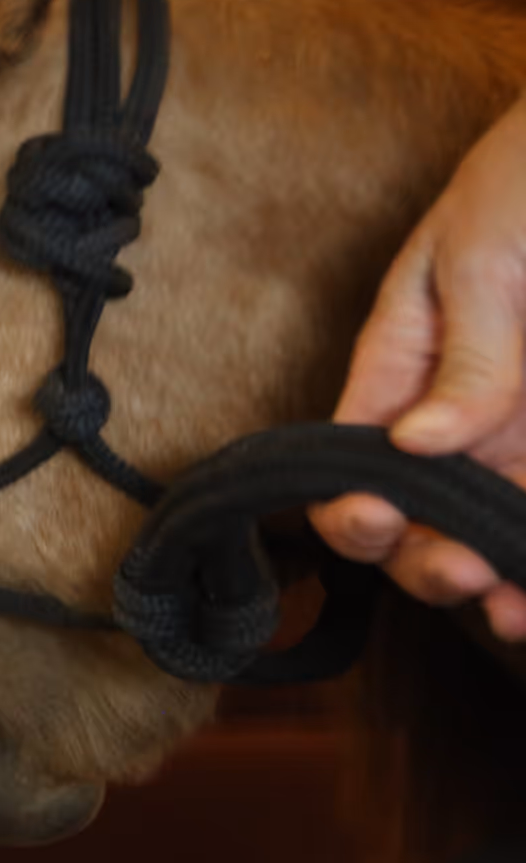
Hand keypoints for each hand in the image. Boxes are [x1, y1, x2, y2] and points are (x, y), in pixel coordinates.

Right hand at [309, 96, 525, 641]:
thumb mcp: (481, 258)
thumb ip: (462, 358)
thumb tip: (416, 445)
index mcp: (404, 367)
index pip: (353, 457)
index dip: (354, 502)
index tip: (376, 515)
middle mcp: (459, 416)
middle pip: (419, 514)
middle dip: (424, 558)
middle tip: (455, 566)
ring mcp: (522, 438)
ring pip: (491, 534)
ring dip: (491, 582)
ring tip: (511, 604)